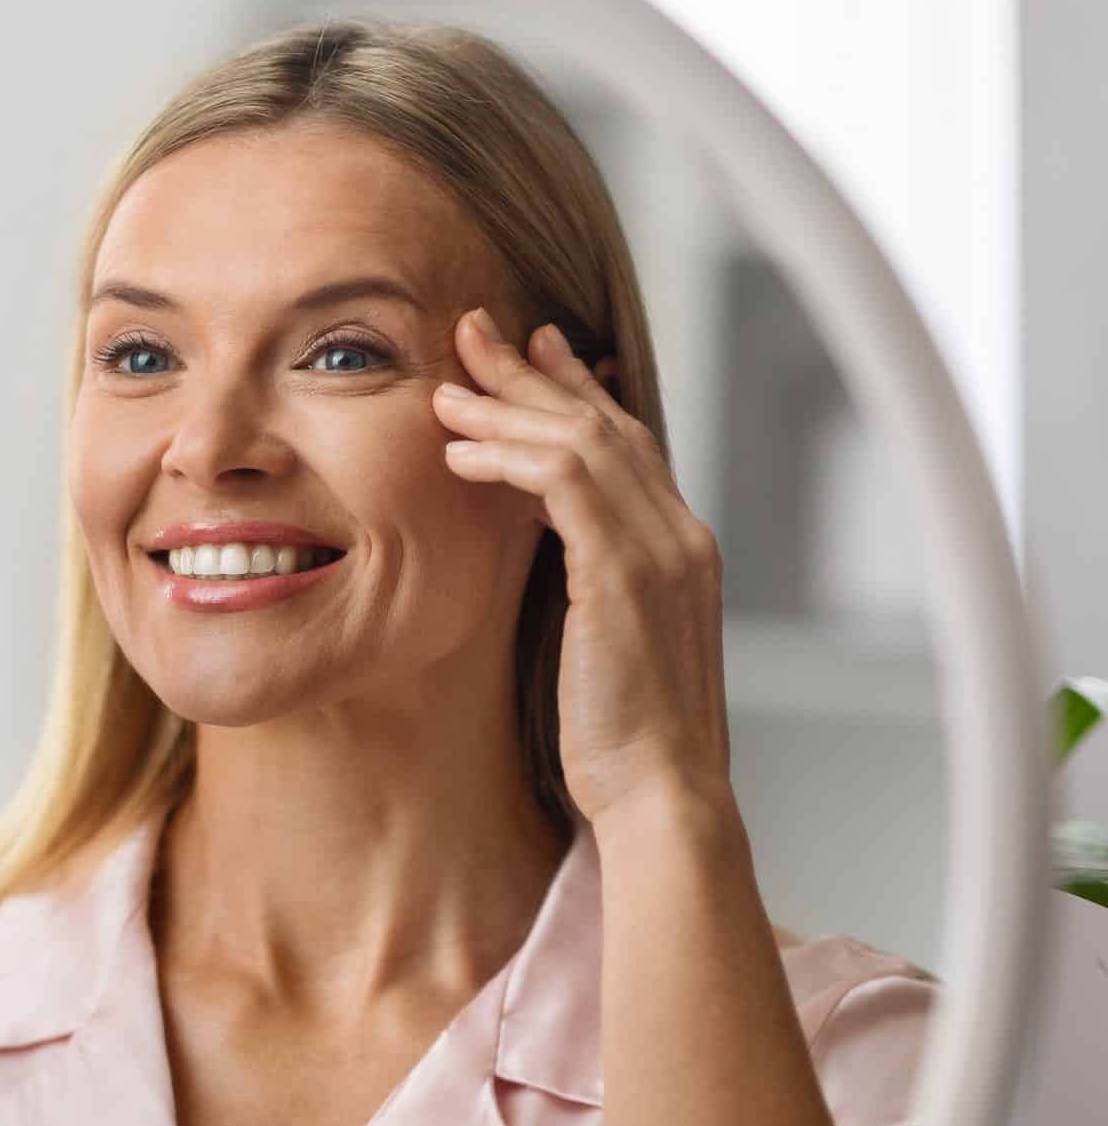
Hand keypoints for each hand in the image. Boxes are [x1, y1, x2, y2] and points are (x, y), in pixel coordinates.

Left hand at [433, 308, 731, 823]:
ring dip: (508, 407)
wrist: (662, 796)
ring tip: (445, 387)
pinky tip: (462, 452)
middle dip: (535, 371)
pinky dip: (513, 457)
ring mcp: (662, 551)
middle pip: (604, 422)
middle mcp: (680, 536)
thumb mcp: (602, 644)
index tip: (534, 349)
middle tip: (474, 329)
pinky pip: (567, 485)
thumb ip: (584, 586)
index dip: (578, 389)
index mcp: (679, 549)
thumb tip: (537, 557)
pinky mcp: (626, 576)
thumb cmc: (620, 738)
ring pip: (582, 440)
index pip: (628, 442)